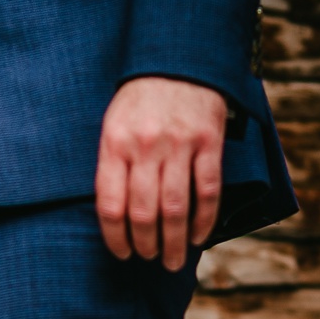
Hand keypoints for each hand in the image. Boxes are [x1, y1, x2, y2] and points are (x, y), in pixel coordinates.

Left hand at [95, 75, 227, 270]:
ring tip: (173, 260)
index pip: (110, 205)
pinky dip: (204, 221)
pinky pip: (207, 191)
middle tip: (150, 259)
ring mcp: (179, 145)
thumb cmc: (140, 99)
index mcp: (115, 143)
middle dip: (146, 245)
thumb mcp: (113, 124)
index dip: (116, 238)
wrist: (178, 58)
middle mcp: (146, 146)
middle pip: (143, 213)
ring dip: (174, 242)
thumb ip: (113, 165)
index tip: (122, 253)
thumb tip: (115, 217)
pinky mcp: (209, 142)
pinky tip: (199, 237)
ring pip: (175, 209)